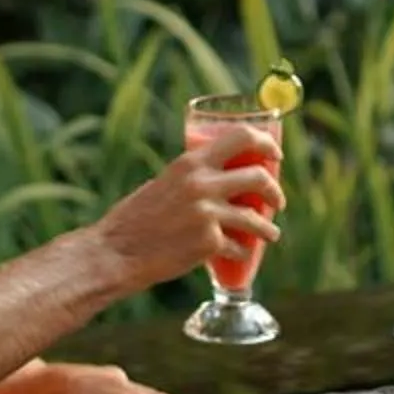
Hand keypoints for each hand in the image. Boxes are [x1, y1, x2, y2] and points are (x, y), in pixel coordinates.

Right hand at [96, 126, 284, 284]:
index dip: (267, 143)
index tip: (276, 155)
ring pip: (256, 218)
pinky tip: (238, 256)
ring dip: (268, 228)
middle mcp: (202, 184)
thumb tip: (222, 179)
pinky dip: (241, 253)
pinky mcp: (208, 242)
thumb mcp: (163, 184)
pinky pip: (238, 247)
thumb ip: (192, 179)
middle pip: (258, 177)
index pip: (241, 137)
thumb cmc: (135, 219)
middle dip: (275, 191)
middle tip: (277, 202)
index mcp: (190, 163)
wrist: (116, 252)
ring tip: (271, 235)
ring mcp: (207, 213)